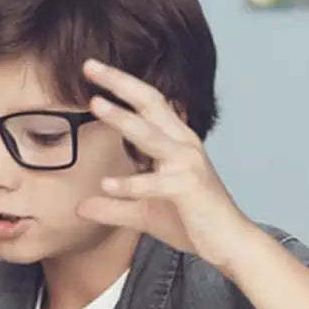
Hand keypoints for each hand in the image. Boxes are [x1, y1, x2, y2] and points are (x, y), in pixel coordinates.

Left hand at [77, 59, 251, 268]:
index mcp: (175, 141)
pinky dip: (130, 184)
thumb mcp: (144, 212)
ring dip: (122, 118)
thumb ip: (113, 207)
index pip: (147, 103)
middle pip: (150, 102)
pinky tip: (106, 184)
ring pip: (150, 135)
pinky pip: (155, 183)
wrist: (228, 243)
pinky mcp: (189, 187)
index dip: (121, 83)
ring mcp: (188, 163)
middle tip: (89, 66)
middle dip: (120, 82)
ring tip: (96, 104)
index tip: (92, 68)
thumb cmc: (191, 220)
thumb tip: (80, 207)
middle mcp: (183, 144)